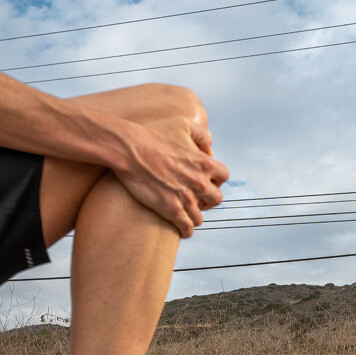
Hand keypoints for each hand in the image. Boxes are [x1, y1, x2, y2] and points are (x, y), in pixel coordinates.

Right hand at [115, 116, 228, 237]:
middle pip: (216, 199)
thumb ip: (202, 135)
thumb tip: (210, 150)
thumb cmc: (153, 135)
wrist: (131, 151)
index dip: (215, 179)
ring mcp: (186, 198)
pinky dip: (186, 230)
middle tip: (197, 199)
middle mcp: (199, 182)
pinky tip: (182, 229)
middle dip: (207, 200)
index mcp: (204, 162)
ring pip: (200, 217)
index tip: (206, 181)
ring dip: (194, 216)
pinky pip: (187, 228)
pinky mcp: (172, 210)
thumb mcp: (182, 124)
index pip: (224, 176)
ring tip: (186, 214)